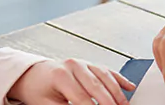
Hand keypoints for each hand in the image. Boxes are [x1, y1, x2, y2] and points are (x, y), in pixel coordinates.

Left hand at [7, 59, 134, 104]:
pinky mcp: (91, 64)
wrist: (35, 75)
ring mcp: (84, 63)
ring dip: (117, 93)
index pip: (81, 98)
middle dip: (109, 102)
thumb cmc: (39, 90)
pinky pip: (108, 71)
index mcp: (61, 75)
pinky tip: (129, 87)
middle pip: (97, 87)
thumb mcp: (46, 103)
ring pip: (106, 77)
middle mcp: (74, 65)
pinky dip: (120, 79)